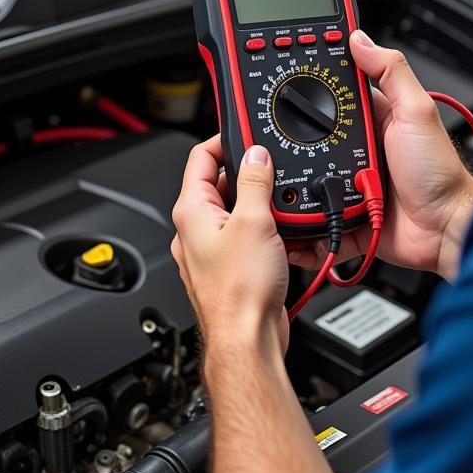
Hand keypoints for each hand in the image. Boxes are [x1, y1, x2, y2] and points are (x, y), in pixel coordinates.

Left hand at [172, 136, 289, 355]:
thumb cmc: (240, 292)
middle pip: (219, 183)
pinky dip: (261, 228)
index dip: (223, 140)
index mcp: (191, 211)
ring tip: (279, 203)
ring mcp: (210, 250)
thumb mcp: (254, 221)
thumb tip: (255, 155)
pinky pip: (243, 236)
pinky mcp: (228, 268)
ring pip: (233, 211)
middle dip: (247, 173)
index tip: (245, 132)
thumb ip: (254, 182)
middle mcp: (194, 230)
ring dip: (257, 202)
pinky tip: (281, 233)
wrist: (247, 340)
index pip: (200, 158)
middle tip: (271, 168)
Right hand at [288, 29, 472, 281]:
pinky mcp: (347, 212)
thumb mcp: (416, 111)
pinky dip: (304, 215)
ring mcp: (352, 181)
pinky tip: (292, 211)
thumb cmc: (439, 173)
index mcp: (375, 118)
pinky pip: (316, 214)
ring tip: (281, 174)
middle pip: (314, 135)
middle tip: (275, 135)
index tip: (288, 76)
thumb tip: (361, 38)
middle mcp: (361, 148)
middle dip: (293, 136)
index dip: (313, 85)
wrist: (445, 230)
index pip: (335, 93)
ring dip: (294, 177)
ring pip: (308, 174)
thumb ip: (391, 71)